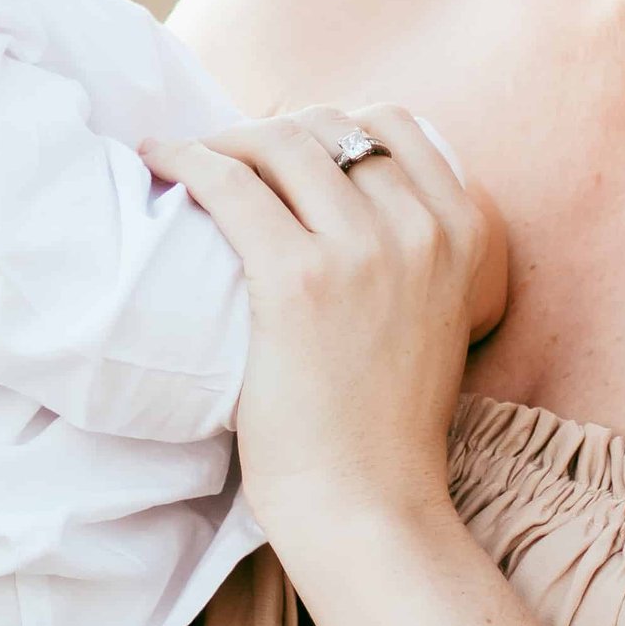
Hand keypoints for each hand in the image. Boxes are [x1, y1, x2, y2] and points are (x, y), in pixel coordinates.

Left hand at [145, 103, 493, 546]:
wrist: (368, 503)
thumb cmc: (383, 425)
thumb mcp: (433, 317)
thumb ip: (411, 252)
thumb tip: (341, 197)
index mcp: (464, 232)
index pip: (392, 123)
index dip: (328, 122)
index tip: (284, 146)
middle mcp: (421, 229)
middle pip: (329, 127)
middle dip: (269, 129)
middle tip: (224, 154)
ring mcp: (363, 251)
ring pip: (280, 143)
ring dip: (223, 139)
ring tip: (186, 158)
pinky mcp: (299, 279)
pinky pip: (231, 185)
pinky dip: (187, 161)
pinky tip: (160, 165)